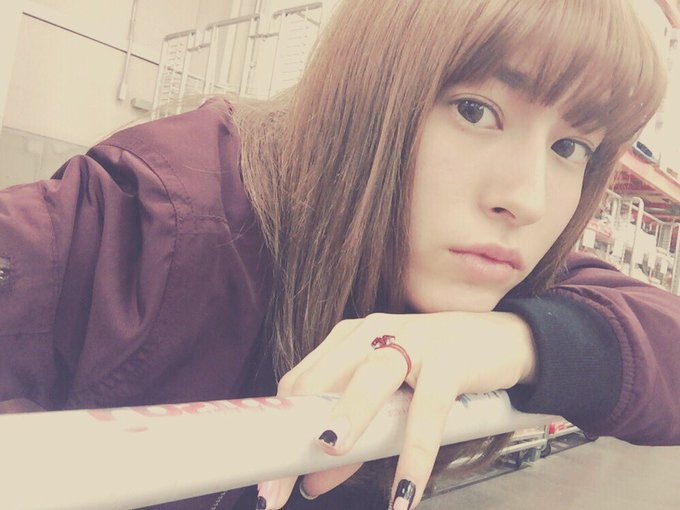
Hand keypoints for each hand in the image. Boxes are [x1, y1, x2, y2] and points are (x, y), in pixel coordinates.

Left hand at [256, 311, 536, 508]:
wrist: (501, 340)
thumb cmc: (434, 370)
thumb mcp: (390, 401)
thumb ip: (354, 438)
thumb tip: (313, 481)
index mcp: (349, 338)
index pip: (300, 383)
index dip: (280, 431)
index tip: (269, 478)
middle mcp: (372, 331)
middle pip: (321, 383)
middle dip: (299, 436)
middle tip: (280, 488)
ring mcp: (411, 342)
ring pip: (370, 381)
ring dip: (349, 417)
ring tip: (331, 454)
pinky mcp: (448, 360)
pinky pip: (427, 411)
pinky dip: (415, 454)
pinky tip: (405, 492)